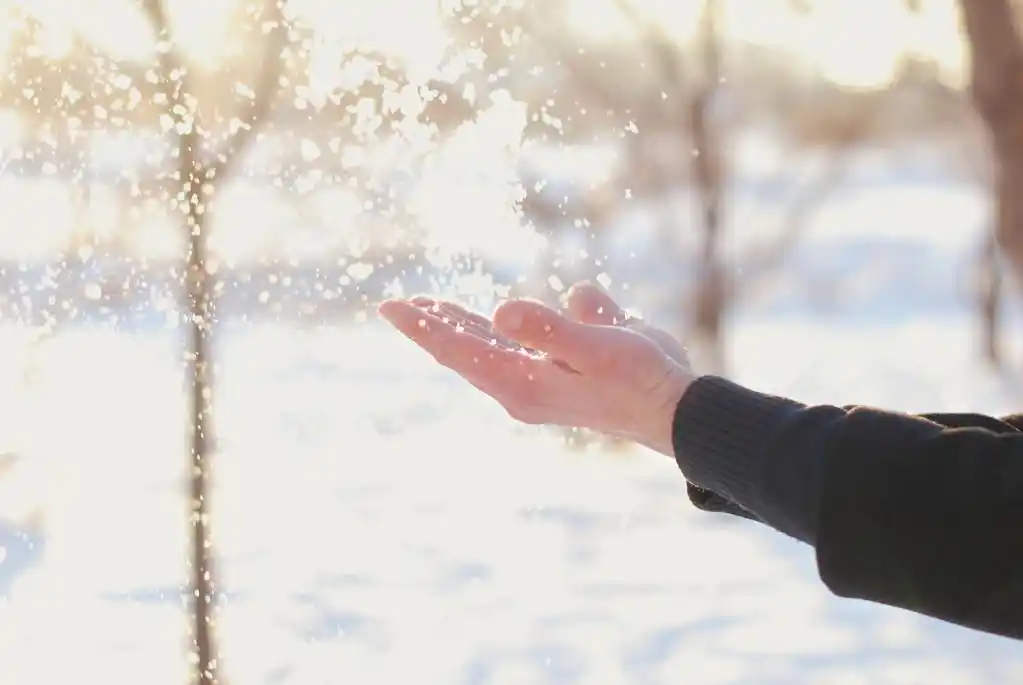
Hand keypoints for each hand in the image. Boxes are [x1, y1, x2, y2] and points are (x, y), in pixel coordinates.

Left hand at [378, 282, 694, 456]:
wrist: (676, 410)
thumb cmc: (641, 378)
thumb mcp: (598, 348)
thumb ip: (549, 330)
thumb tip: (500, 311)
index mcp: (522, 383)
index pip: (457, 349)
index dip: (422, 327)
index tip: (389, 306)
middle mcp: (522, 387)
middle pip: (463, 351)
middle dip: (431, 327)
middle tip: (397, 305)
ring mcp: (538, 384)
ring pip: (486, 350)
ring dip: (457, 328)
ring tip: (430, 309)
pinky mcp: (558, 375)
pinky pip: (513, 350)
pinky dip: (492, 332)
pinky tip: (492, 319)